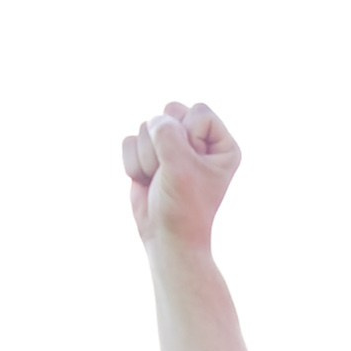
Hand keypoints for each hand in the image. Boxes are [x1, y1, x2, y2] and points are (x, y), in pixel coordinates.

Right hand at [122, 99, 240, 252]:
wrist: (165, 238)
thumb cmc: (183, 207)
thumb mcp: (180, 167)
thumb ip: (167, 134)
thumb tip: (150, 121)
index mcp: (220, 142)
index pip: (199, 112)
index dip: (189, 136)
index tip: (192, 168)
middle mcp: (197, 139)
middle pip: (171, 112)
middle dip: (164, 144)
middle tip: (173, 174)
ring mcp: (171, 146)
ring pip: (147, 126)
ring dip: (148, 158)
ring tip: (160, 181)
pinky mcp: (148, 154)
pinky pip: (130, 141)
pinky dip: (134, 164)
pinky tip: (147, 181)